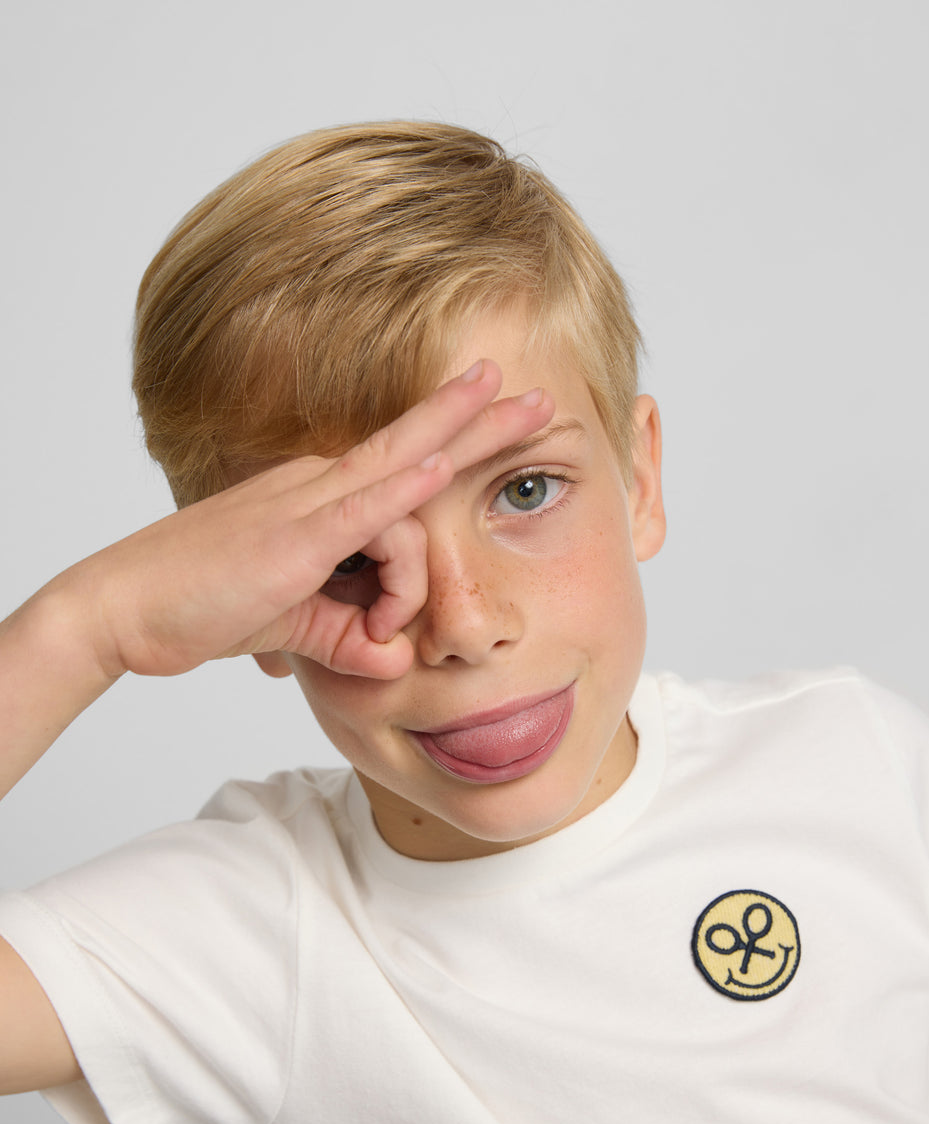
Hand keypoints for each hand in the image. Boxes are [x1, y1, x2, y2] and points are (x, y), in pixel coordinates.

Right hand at [60, 360, 552, 682]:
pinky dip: (408, 487)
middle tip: (548, 397)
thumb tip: (395, 665)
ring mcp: (307, 501)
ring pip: (405, 508)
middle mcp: (318, 483)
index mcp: (320, 497)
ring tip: (410, 587)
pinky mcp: (294, 535)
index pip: (404, 475)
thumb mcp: (294, 629)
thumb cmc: (199, 608)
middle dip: (487, 418)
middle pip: (420, 443)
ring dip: (426, 558)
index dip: (454, 452)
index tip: (492, 436)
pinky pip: (365, 506)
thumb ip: (348, 640)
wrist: (125, 608)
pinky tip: (446, 464)